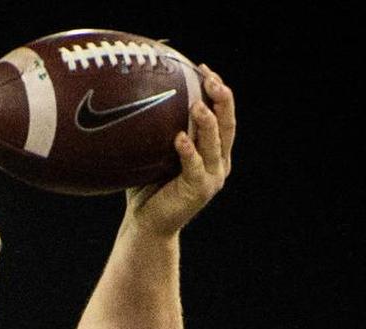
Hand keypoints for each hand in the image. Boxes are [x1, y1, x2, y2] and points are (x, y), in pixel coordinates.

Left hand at [125, 66, 234, 235]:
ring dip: (208, 123)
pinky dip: (188, 151)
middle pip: (228, 124)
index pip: (222, 114)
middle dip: (222, 99)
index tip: (204, 68)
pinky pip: (194, 167)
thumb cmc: (147, 186)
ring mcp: (212, 177)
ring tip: (199, 104)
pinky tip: (180, 138)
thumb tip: (137, 93)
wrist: (147, 224)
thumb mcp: (155, 152)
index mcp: (214, 151)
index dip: (217, 91)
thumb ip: (157, 128)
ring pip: (215, 144)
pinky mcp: (199, 191)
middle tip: (210, 78)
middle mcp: (219, 162)